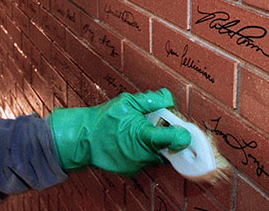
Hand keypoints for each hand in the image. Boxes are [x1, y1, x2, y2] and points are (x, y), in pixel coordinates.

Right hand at [49, 88, 191, 176]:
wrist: (83, 139)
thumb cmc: (104, 119)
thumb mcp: (127, 102)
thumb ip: (151, 100)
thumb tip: (168, 97)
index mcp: (143, 136)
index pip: (174, 139)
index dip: (182, 134)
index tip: (184, 130)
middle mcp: (142, 154)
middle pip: (168, 149)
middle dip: (166, 138)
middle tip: (155, 125)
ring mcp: (136, 165)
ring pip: (157, 156)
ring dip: (154, 146)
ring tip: (139, 132)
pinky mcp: (130, 171)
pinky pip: (145, 161)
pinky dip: (143, 152)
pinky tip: (131, 141)